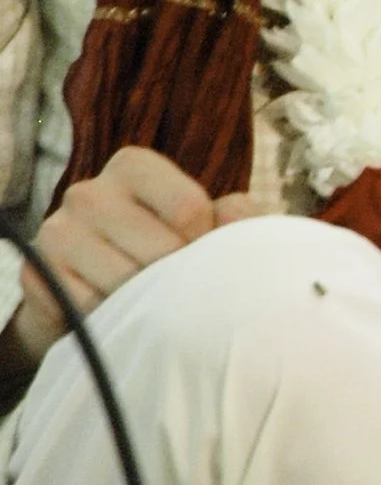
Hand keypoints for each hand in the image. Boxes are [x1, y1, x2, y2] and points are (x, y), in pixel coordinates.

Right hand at [4, 145, 271, 366]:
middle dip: (178, 278)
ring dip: (144, 303)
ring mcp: (57, 232)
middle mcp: (88, 191)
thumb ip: (238, 216)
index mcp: (134, 166)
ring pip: (124, 281)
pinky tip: (111, 313)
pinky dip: (109, 318)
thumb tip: (234, 216)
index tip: (200, 256)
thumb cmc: (163, 256)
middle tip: (173, 289)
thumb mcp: (207, 228)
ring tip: (143, 302)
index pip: (189, 208)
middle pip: (160, 249)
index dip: (207, 245)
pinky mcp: (37, 275)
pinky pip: (90, 306)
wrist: (94, 301)